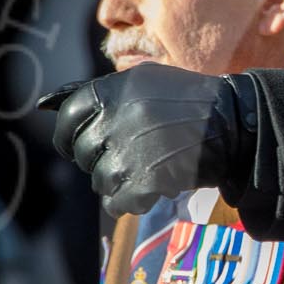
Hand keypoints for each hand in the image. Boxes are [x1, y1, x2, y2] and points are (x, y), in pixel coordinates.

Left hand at [41, 65, 249, 216]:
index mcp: (111, 92)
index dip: (70, 135)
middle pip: (82, 152)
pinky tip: (149, 189)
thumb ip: (102, 93)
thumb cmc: (192, 101)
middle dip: (99, 159)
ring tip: (144, 171)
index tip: (77, 144)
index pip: (68, 118)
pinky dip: (129, 202)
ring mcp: (127, 154)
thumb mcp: (146, 81)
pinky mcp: (142, 183)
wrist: (234, 124)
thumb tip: (49, 104)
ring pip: (100, 180)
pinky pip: (117, 203)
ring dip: (117, 181)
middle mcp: (113, 121)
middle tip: (126, 157)